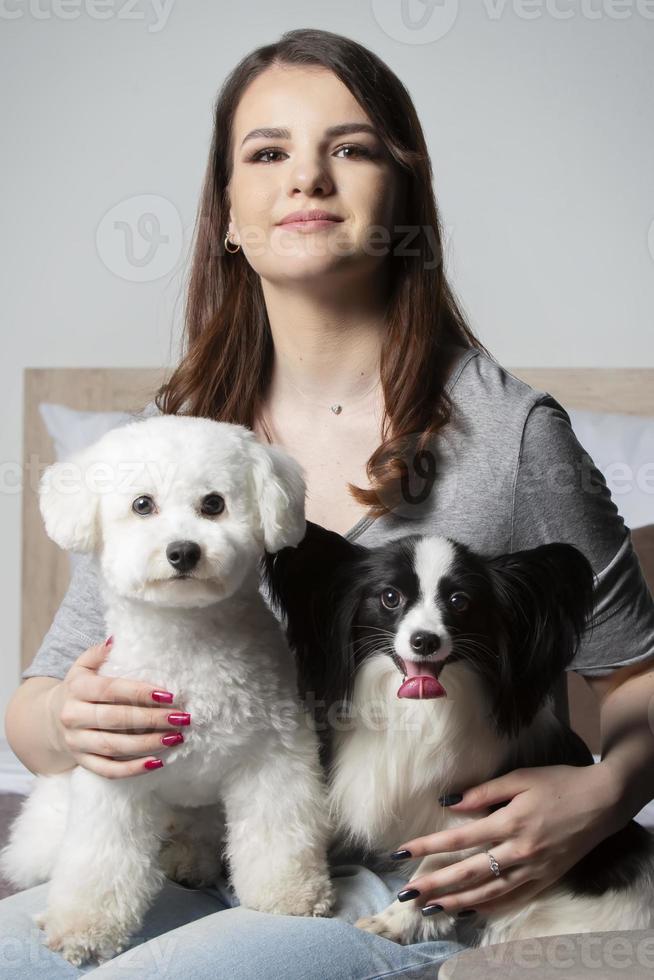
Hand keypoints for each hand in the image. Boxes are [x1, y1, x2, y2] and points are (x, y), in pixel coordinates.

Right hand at [47, 638, 189, 778]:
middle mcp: (73, 716)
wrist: (50, 719)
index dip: (140, 692)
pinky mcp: (82, 762)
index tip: (168, 695)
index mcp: (77, 688)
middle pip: (116, 719)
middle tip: (181, 718)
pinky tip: (157, 763)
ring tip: (176, 738)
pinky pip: (108, 770)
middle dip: (152, 719)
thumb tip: (117, 639)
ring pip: (114, 746)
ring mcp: (76, 742)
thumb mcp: (83, 666)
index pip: (111, 690)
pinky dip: (132, 770)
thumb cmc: (79, 688)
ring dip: (148, 744)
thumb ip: (100, 652)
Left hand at [393, 764, 623, 917]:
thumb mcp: (520, 778)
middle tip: (407, 893)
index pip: (459, 838)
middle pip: (469, 872)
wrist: (602, 801)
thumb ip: (484, 793)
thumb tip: (450, 804)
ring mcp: (533, 869)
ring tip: (430, 908)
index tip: (401, 852)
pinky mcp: (545, 879)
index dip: (428, 846)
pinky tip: (469, 910)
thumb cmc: (559, 783)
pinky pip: (513, 898)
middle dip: (435, 884)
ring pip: (489, 892)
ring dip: (456, 901)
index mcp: (510, 822)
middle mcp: (519, 851)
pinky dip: (489, 906)